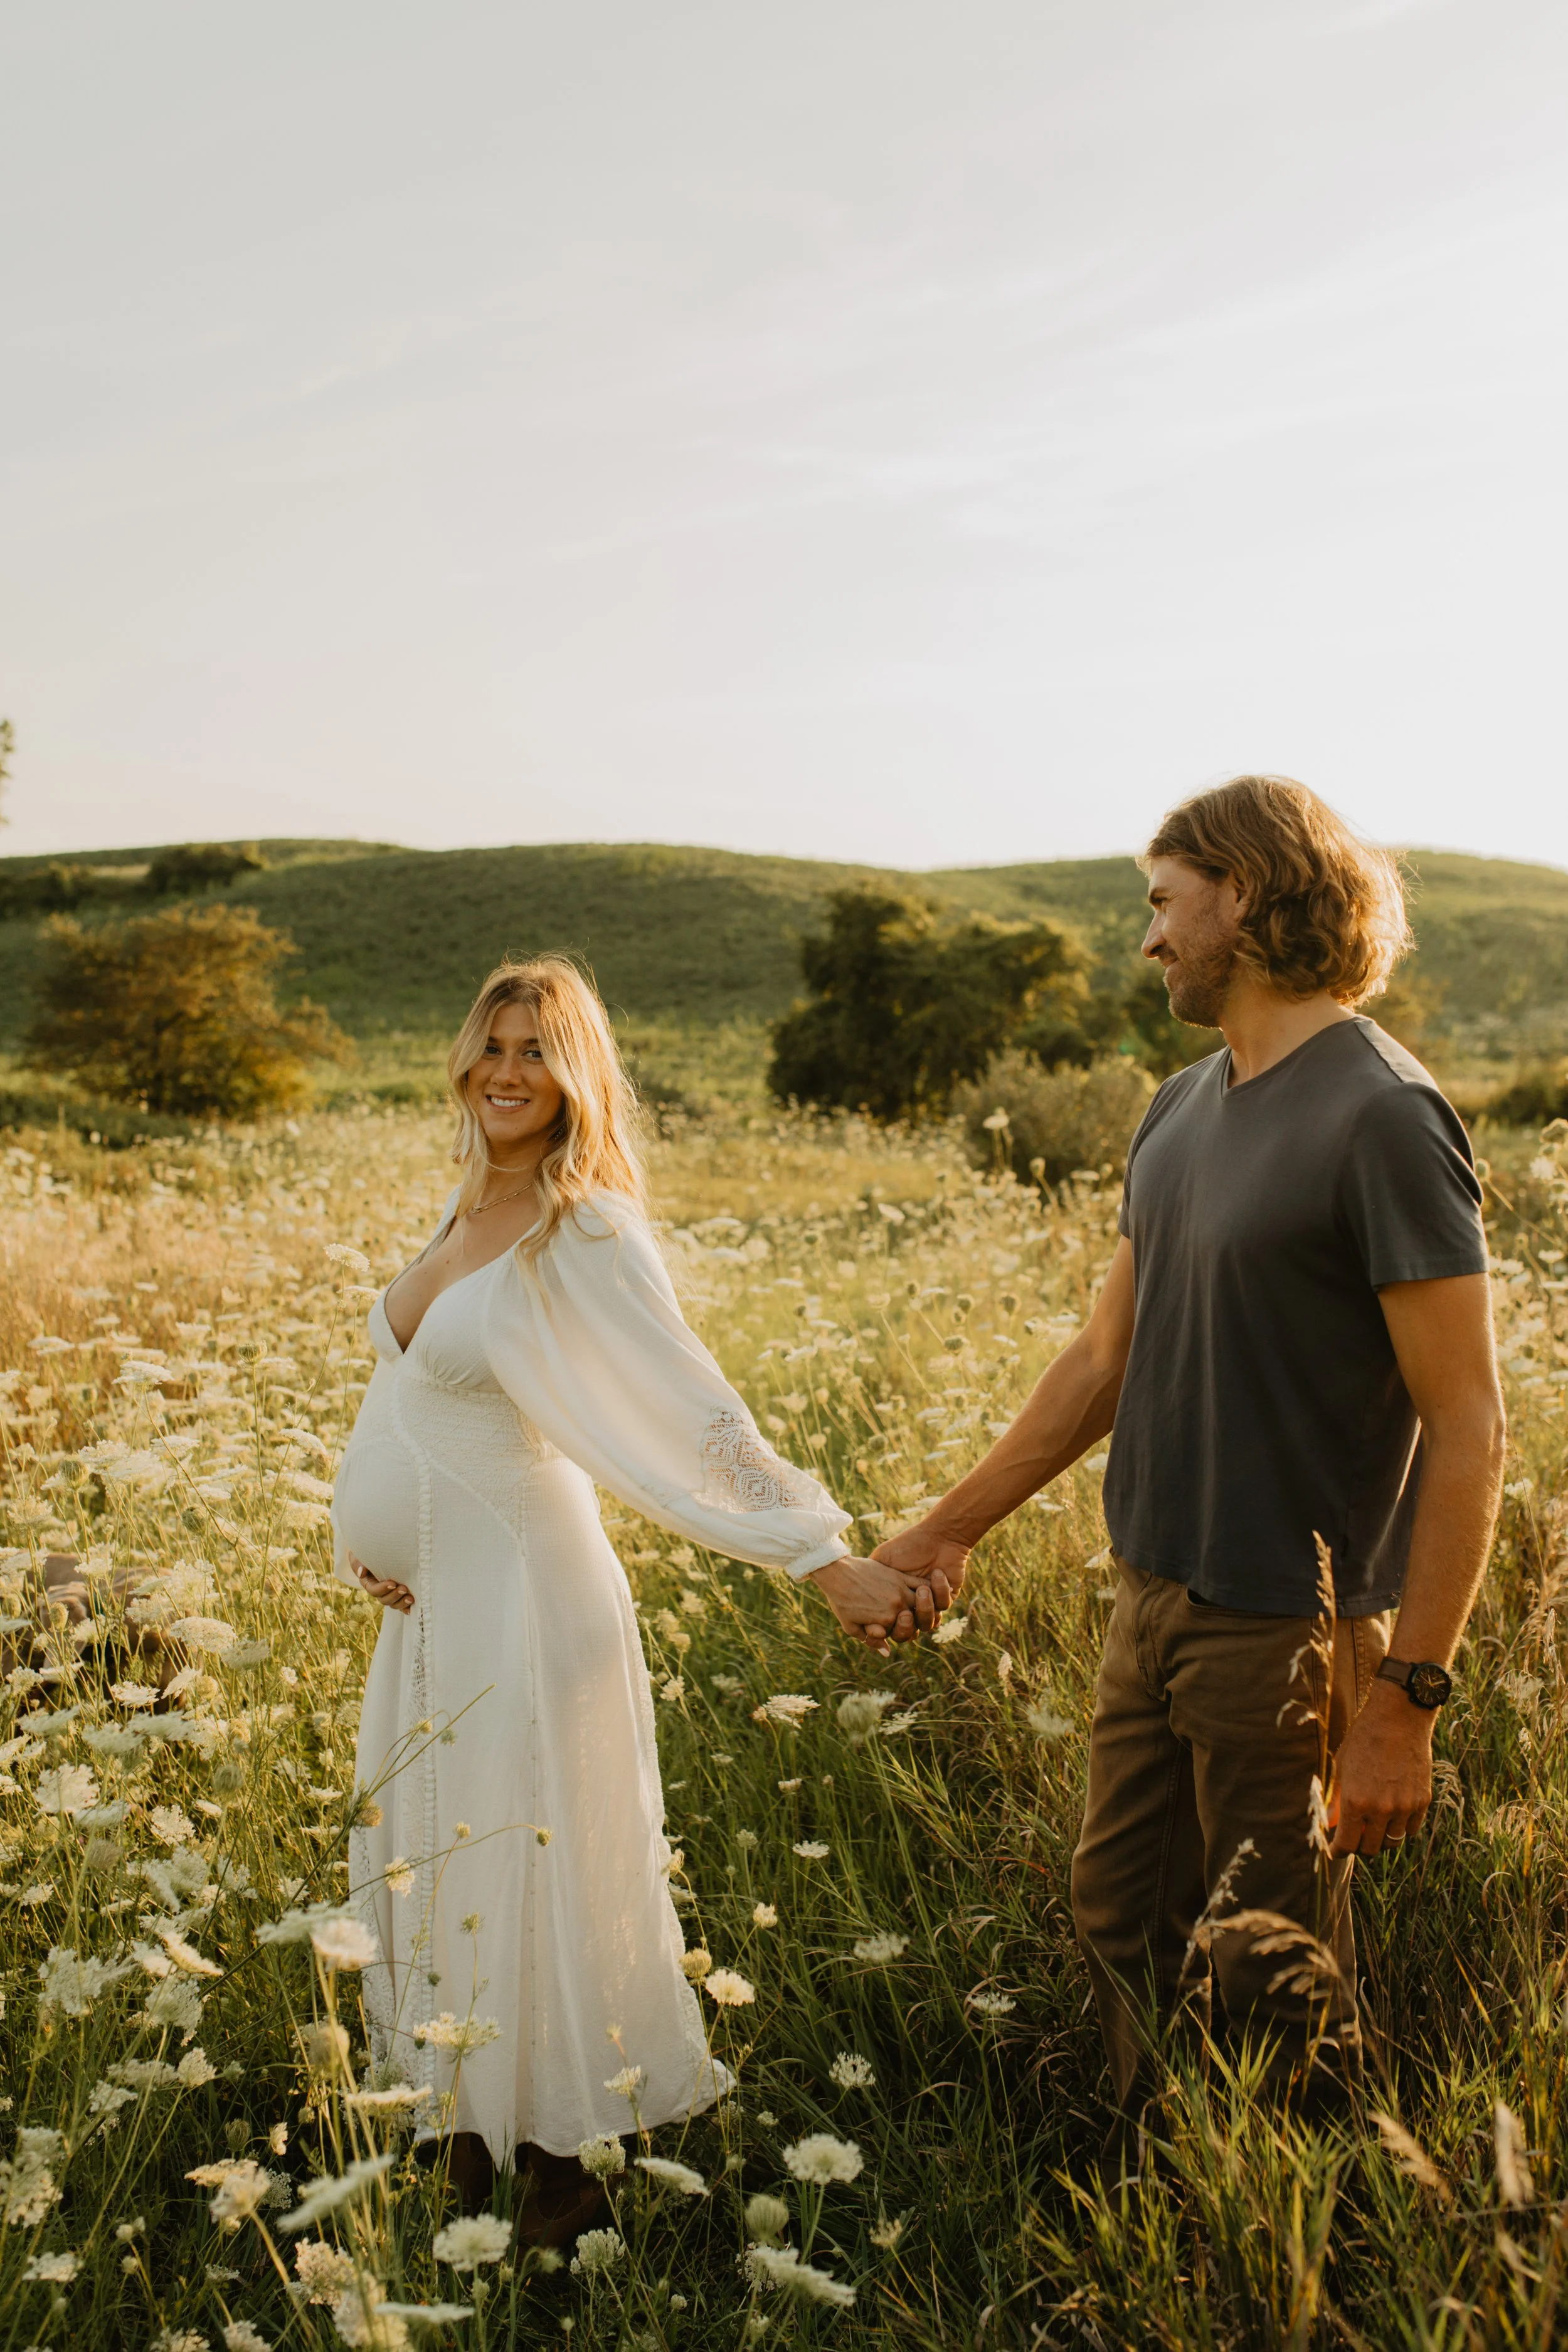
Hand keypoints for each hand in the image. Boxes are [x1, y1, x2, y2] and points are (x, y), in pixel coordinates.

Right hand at [349, 1551, 413, 1615]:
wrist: (380, 1548)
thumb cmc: (368, 1551)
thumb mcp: (359, 1554)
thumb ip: (357, 1562)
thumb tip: (361, 1573)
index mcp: (368, 1582)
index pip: (373, 1590)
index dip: (383, 1589)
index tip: (393, 1583)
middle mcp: (379, 1590)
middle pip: (384, 1599)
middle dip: (394, 1596)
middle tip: (404, 1588)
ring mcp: (389, 1593)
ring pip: (393, 1603)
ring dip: (402, 1602)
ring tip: (411, 1598)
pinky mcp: (399, 1593)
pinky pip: (402, 1605)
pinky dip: (406, 1607)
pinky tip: (413, 1607)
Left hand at [807, 1557, 930, 1655]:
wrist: (838, 1573)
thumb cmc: (841, 1601)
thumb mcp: (852, 1627)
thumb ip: (872, 1641)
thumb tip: (887, 1653)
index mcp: (887, 1620)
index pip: (904, 1632)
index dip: (899, 1630)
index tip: (891, 1626)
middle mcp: (898, 1605)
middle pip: (918, 1617)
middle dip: (915, 1618)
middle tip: (908, 1615)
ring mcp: (900, 1589)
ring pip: (923, 1601)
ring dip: (924, 1604)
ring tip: (921, 1605)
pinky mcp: (899, 1576)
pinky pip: (921, 1583)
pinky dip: (928, 1588)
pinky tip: (928, 1590)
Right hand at [870, 1520, 970, 1631]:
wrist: (934, 1536)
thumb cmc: (904, 1547)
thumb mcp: (881, 1561)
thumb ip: (869, 1580)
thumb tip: (858, 1605)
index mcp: (894, 1601)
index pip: (888, 1626)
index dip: (884, 1630)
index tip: (880, 1624)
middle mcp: (912, 1606)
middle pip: (908, 1631)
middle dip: (905, 1626)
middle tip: (905, 1613)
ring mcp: (930, 1604)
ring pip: (928, 1623)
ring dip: (925, 1610)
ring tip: (923, 1592)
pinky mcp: (946, 1597)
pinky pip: (943, 1606)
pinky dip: (940, 1593)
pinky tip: (937, 1574)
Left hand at [1328, 1683, 1434, 1856]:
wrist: (1399, 1719)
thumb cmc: (1364, 1739)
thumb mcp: (1342, 1768)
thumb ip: (1337, 1800)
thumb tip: (1331, 1824)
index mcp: (1357, 1802)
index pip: (1347, 1844)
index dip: (1339, 1851)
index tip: (1336, 1851)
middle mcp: (1382, 1809)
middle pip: (1371, 1848)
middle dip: (1359, 1846)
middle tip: (1354, 1836)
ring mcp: (1405, 1807)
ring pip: (1393, 1842)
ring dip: (1381, 1838)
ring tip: (1373, 1825)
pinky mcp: (1422, 1801)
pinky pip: (1410, 1829)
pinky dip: (1400, 1827)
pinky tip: (1392, 1814)